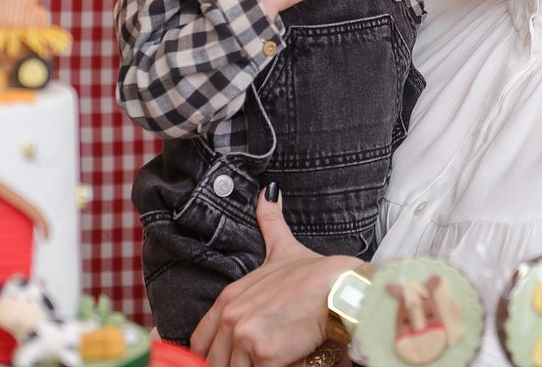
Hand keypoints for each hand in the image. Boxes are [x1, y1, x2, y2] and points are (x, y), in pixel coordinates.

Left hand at [192, 191, 360, 366]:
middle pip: (215, 361)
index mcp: (229, 298)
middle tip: (260, 354)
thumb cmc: (315, 273)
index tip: (232, 355)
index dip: (213, 353)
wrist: (340, 284)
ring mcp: (245, 334)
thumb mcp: (283, 248)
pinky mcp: (264, 352)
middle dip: (234, 363)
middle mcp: (231, 316)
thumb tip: (267, 192)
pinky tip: (291, 359)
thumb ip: (270, 223)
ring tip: (278, 355)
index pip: (201, 341)